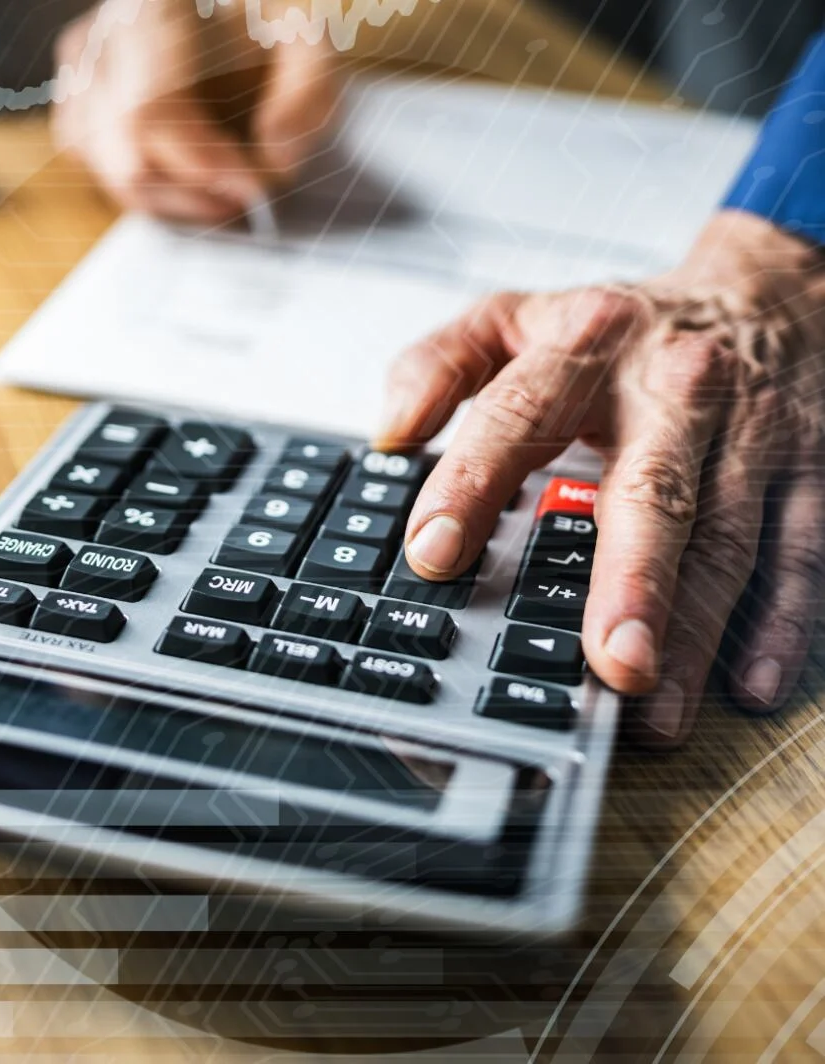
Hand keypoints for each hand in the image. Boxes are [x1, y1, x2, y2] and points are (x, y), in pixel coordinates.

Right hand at [52, 0, 339, 221]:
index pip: (152, 112)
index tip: (254, 187)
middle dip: (194, 195)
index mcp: (148, 7)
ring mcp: (80, 76)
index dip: (204, 165)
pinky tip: (192, 177)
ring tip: (226, 187)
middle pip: (127, 158)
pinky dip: (152, 190)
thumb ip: (309, 92)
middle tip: (246, 197)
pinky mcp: (77, 106)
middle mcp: (100, 39)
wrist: (226, 1)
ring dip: (176, 199)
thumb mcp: (311, 35)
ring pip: (112, 176)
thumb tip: (275, 160)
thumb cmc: (268, 12)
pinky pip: (102, 174)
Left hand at [378, 210, 824, 747]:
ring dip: (697, 628)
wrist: (760, 293)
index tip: (433, 551)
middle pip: (652, 489)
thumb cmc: (616, 328)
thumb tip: (390, 434)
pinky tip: (749, 684)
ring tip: (656, 706)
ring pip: (727, 537)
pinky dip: (782, 620)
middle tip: (610, 661)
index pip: (518, 414)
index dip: (472, 480)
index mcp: (585, 345)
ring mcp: (749, 432)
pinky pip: (800, 549)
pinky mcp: (806, 470)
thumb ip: (438, 365)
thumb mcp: (512, 318)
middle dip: (632, 577)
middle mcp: (674, 387)